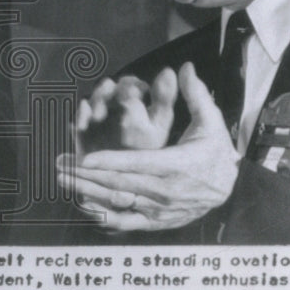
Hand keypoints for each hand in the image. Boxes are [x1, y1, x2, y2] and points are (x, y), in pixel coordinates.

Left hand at [58, 62, 239, 231]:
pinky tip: (84, 208)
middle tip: (61, 165)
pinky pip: (127, 222)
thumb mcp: (210, 121)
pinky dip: (104, 217)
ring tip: (63, 181)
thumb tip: (185, 68)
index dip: (111, 162)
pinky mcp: (157, 221)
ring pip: (119, 202)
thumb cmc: (214, 150)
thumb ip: (195, 95)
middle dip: (87, 176)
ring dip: (88, 192)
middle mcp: (166, 191)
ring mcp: (160, 209)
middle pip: (121, 184)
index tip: (86, 159)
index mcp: (176, 165)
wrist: (228, 187)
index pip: (138, 164)